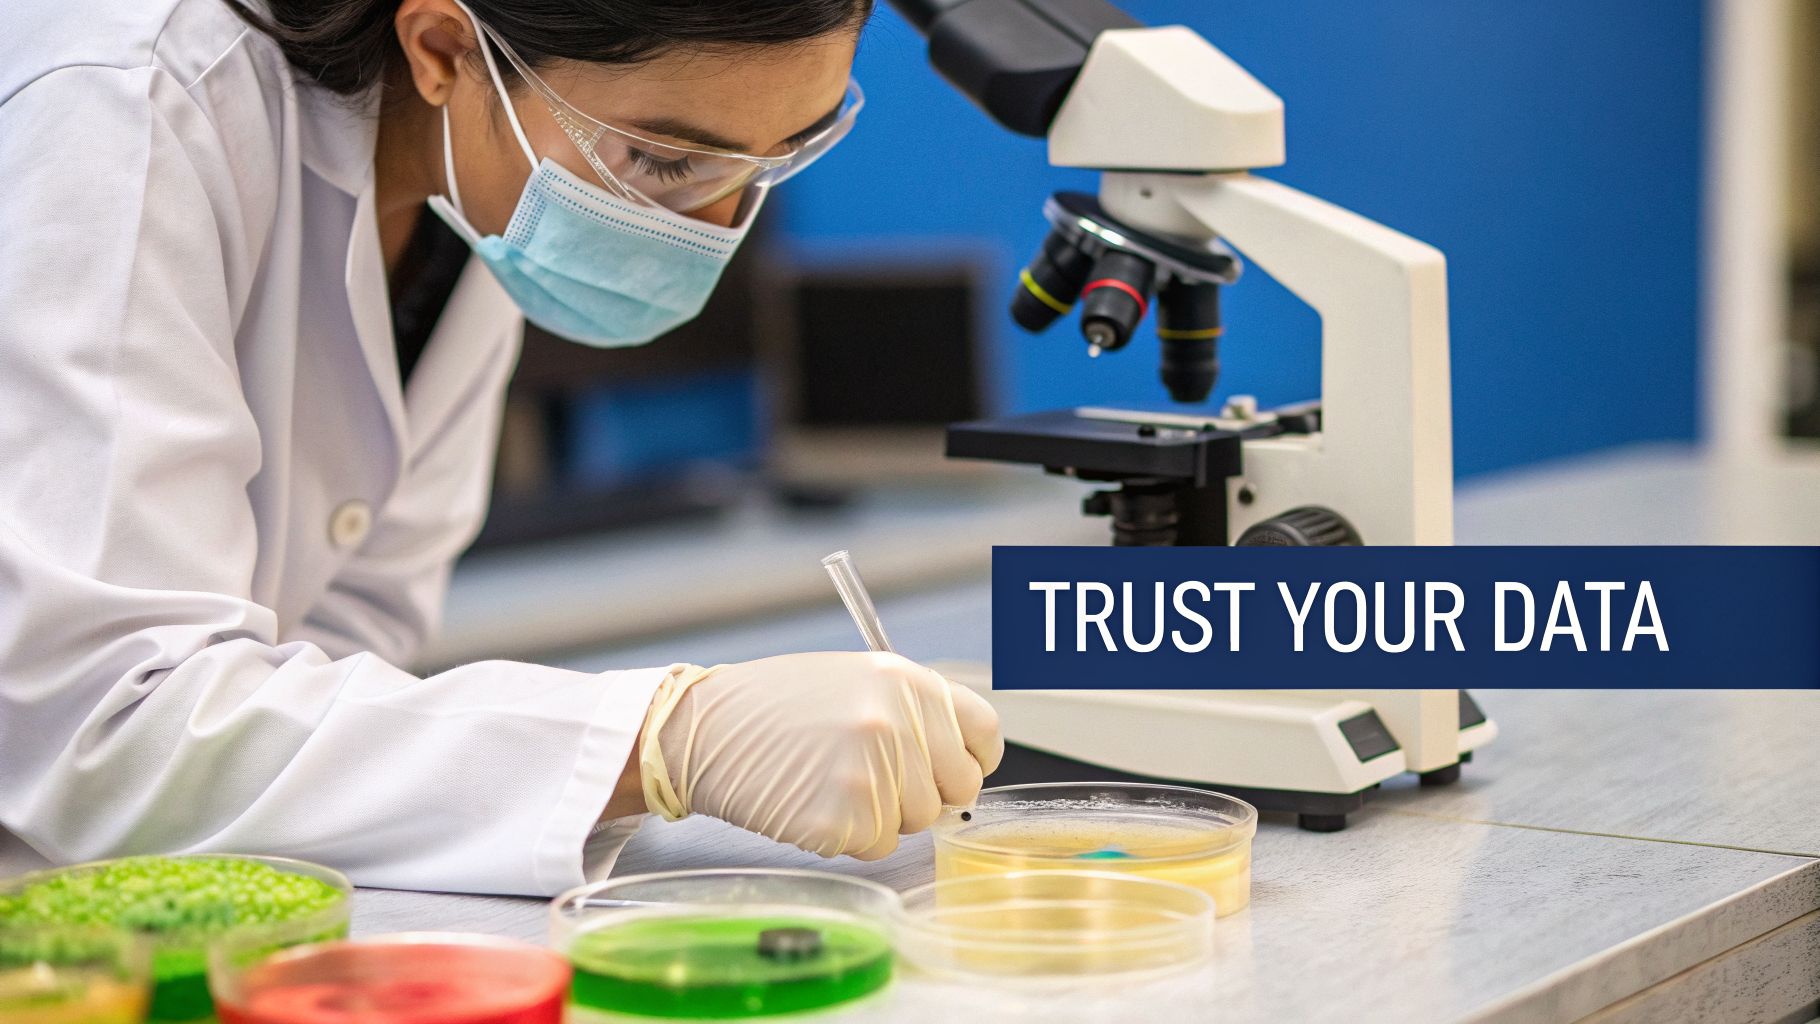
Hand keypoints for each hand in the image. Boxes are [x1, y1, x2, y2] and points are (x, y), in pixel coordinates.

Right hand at [638, 652, 1002, 859]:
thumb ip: (913, 711)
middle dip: (924, 792)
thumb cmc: (776, 705)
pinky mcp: (843, 819)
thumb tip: (959, 760)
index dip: (969, 758)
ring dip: (882, 815)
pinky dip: (849, 835)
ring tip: (831, 782)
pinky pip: (876, 846)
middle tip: (875, 779)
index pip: (983, 733)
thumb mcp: (856, 679)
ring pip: (916, 822)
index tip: (949, 768)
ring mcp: (871, 773)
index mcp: (907, 680)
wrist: (705, 727)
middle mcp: (896, 723)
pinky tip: (813, 802)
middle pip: (956, 787)